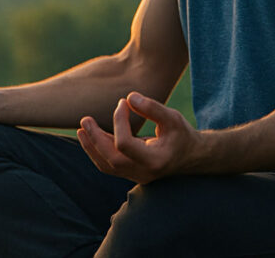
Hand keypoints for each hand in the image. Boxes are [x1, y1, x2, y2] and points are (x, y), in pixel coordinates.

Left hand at [77, 92, 200, 184]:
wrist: (192, 157)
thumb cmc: (182, 135)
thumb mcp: (172, 118)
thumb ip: (152, 108)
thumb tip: (129, 98)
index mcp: (155, 160)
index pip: (125, 144)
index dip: (119, 122)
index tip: (123, 103)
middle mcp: (144, 173)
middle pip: (111, 160)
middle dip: (95, 139)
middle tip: (85, 120)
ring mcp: (136, 176)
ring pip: (107, 166)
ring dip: (92, 147)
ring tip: (82, 128)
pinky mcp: (131, 173)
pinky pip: (109, 165)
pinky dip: (98, 151)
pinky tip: (91, 135)